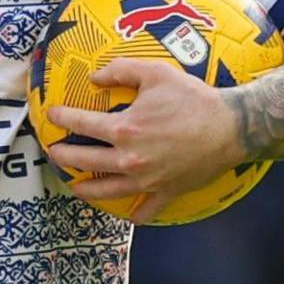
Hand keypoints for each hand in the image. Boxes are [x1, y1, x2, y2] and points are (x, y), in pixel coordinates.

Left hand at [44, 57, 248, 210]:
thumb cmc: (194, 99)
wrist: (231, 127)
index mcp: (124, 129)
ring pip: (104, 191)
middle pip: (83, 160)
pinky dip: (133, 213)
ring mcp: (146, 180)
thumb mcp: (156, 73)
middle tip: (54, 152)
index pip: (81, 123)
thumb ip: (121, 70)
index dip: (62, 117)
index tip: (53, 115)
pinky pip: (144, 211)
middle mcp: (129, 159)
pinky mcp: (164, 192)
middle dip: (63, 155)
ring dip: (84, 188)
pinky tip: (126, 210)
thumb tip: (94, 77)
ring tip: (75, 184)